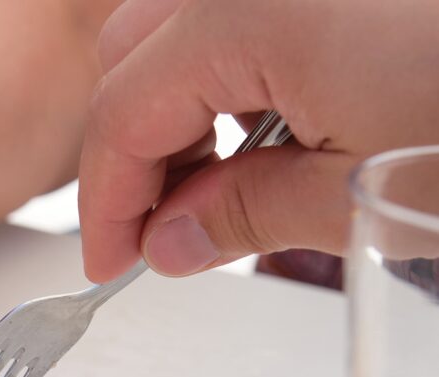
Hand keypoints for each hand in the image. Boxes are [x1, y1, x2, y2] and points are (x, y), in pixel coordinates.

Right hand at [78, 0, 438, 281]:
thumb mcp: (358, 191)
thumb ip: (246, 215)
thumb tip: (171, 241)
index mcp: (247, 15)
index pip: (121, 116)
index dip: (106, 204)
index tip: (111, 264)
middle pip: (131, 59)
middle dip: (133, 153)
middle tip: (164, 230)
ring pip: (180, 36)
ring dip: (182, 113)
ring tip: (233, 184)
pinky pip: (240, 19)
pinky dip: (234, 75)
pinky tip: (278, 130)